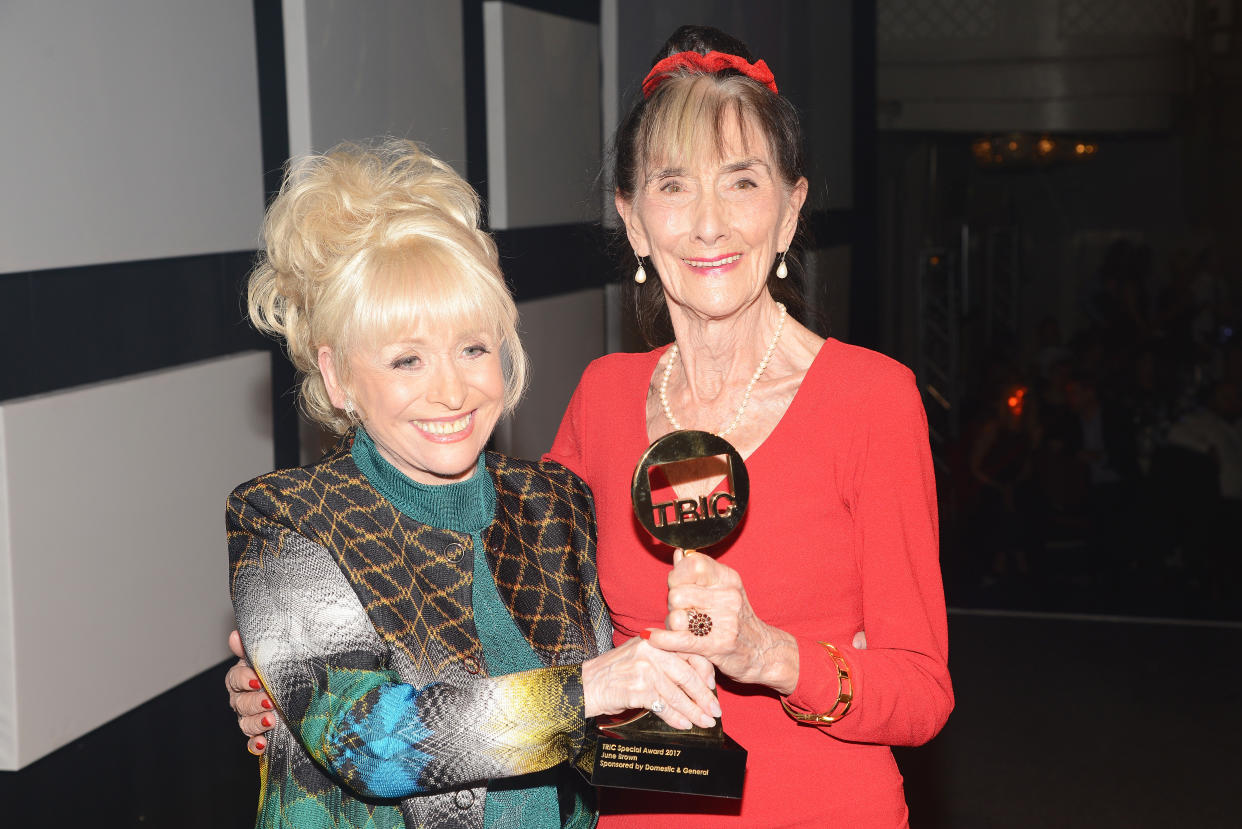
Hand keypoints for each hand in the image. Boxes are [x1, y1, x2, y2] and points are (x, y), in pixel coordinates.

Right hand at [226, 630, 275, 754]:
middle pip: (241, 703)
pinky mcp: (259, 733)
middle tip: (269, 702)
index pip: (235, 679)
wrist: (299, 684)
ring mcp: (249, 717)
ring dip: (257, 723)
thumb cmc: (283, 666)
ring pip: (245, 723)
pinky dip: (255, 744)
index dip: (244, 680)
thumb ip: (252, 647)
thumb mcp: (272, 653)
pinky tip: (262, 744)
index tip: (257, 680)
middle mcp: (242, 698)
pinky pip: (252, 742)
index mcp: (243, 677)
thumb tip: (236, 635)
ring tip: (272, 721)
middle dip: (254, 703)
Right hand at [581, 636, 719, 729]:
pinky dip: (676, 718)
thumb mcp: (639, 656)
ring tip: (703, 722)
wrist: (585, 685)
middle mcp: (650, 650)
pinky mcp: (637, 689)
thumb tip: (695, 679)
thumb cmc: (614, 673)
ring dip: (693, 712)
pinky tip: (683, 724)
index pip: (688, 651)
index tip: (711, 686)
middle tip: (714, 710)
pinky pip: (663, 706)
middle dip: (704, 696)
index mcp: (653, 639)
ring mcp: (643, 669)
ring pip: (677, 694)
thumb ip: (664, 660)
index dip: (704, 670)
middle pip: (687, 675)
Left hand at [646, 550, 799, 694]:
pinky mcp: (717, 646)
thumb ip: (698, 573)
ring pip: (676, 616)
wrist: (762, 652)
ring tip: (681, 628)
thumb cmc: (736, 619)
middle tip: (682, 612)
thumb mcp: (723, 590)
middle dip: (672, 604)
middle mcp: (728, 597)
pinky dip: (662, 639)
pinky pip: (679, 639)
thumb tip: (679, 553)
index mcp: (728, 578)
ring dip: (671, 624)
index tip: (678, 584)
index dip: (677, 575)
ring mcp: (724, 622)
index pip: (692, 563)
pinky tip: (653, 637)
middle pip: (677, 593)